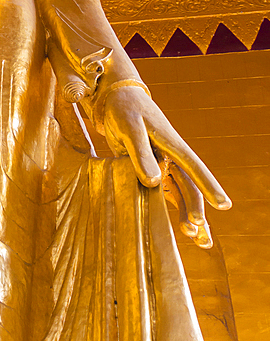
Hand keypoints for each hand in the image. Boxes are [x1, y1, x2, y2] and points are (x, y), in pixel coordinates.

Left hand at [102, 86, 230, 247]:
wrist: (117, 100)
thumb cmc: (125, 110)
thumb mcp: (130, 129)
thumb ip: (140, 154)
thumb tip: (154, 182)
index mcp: (172, 142)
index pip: (193, 166)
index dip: (208, 185)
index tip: (223, 205)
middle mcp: (171, 155)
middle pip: (189, 186)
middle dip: (196, 209)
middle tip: (197, 232)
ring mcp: (163, 163)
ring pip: (181, 193)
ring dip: (188, 214)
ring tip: (198, 241)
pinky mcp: (152, 169)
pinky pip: (165, 192)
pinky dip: (171, 209)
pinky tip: (180, 230)